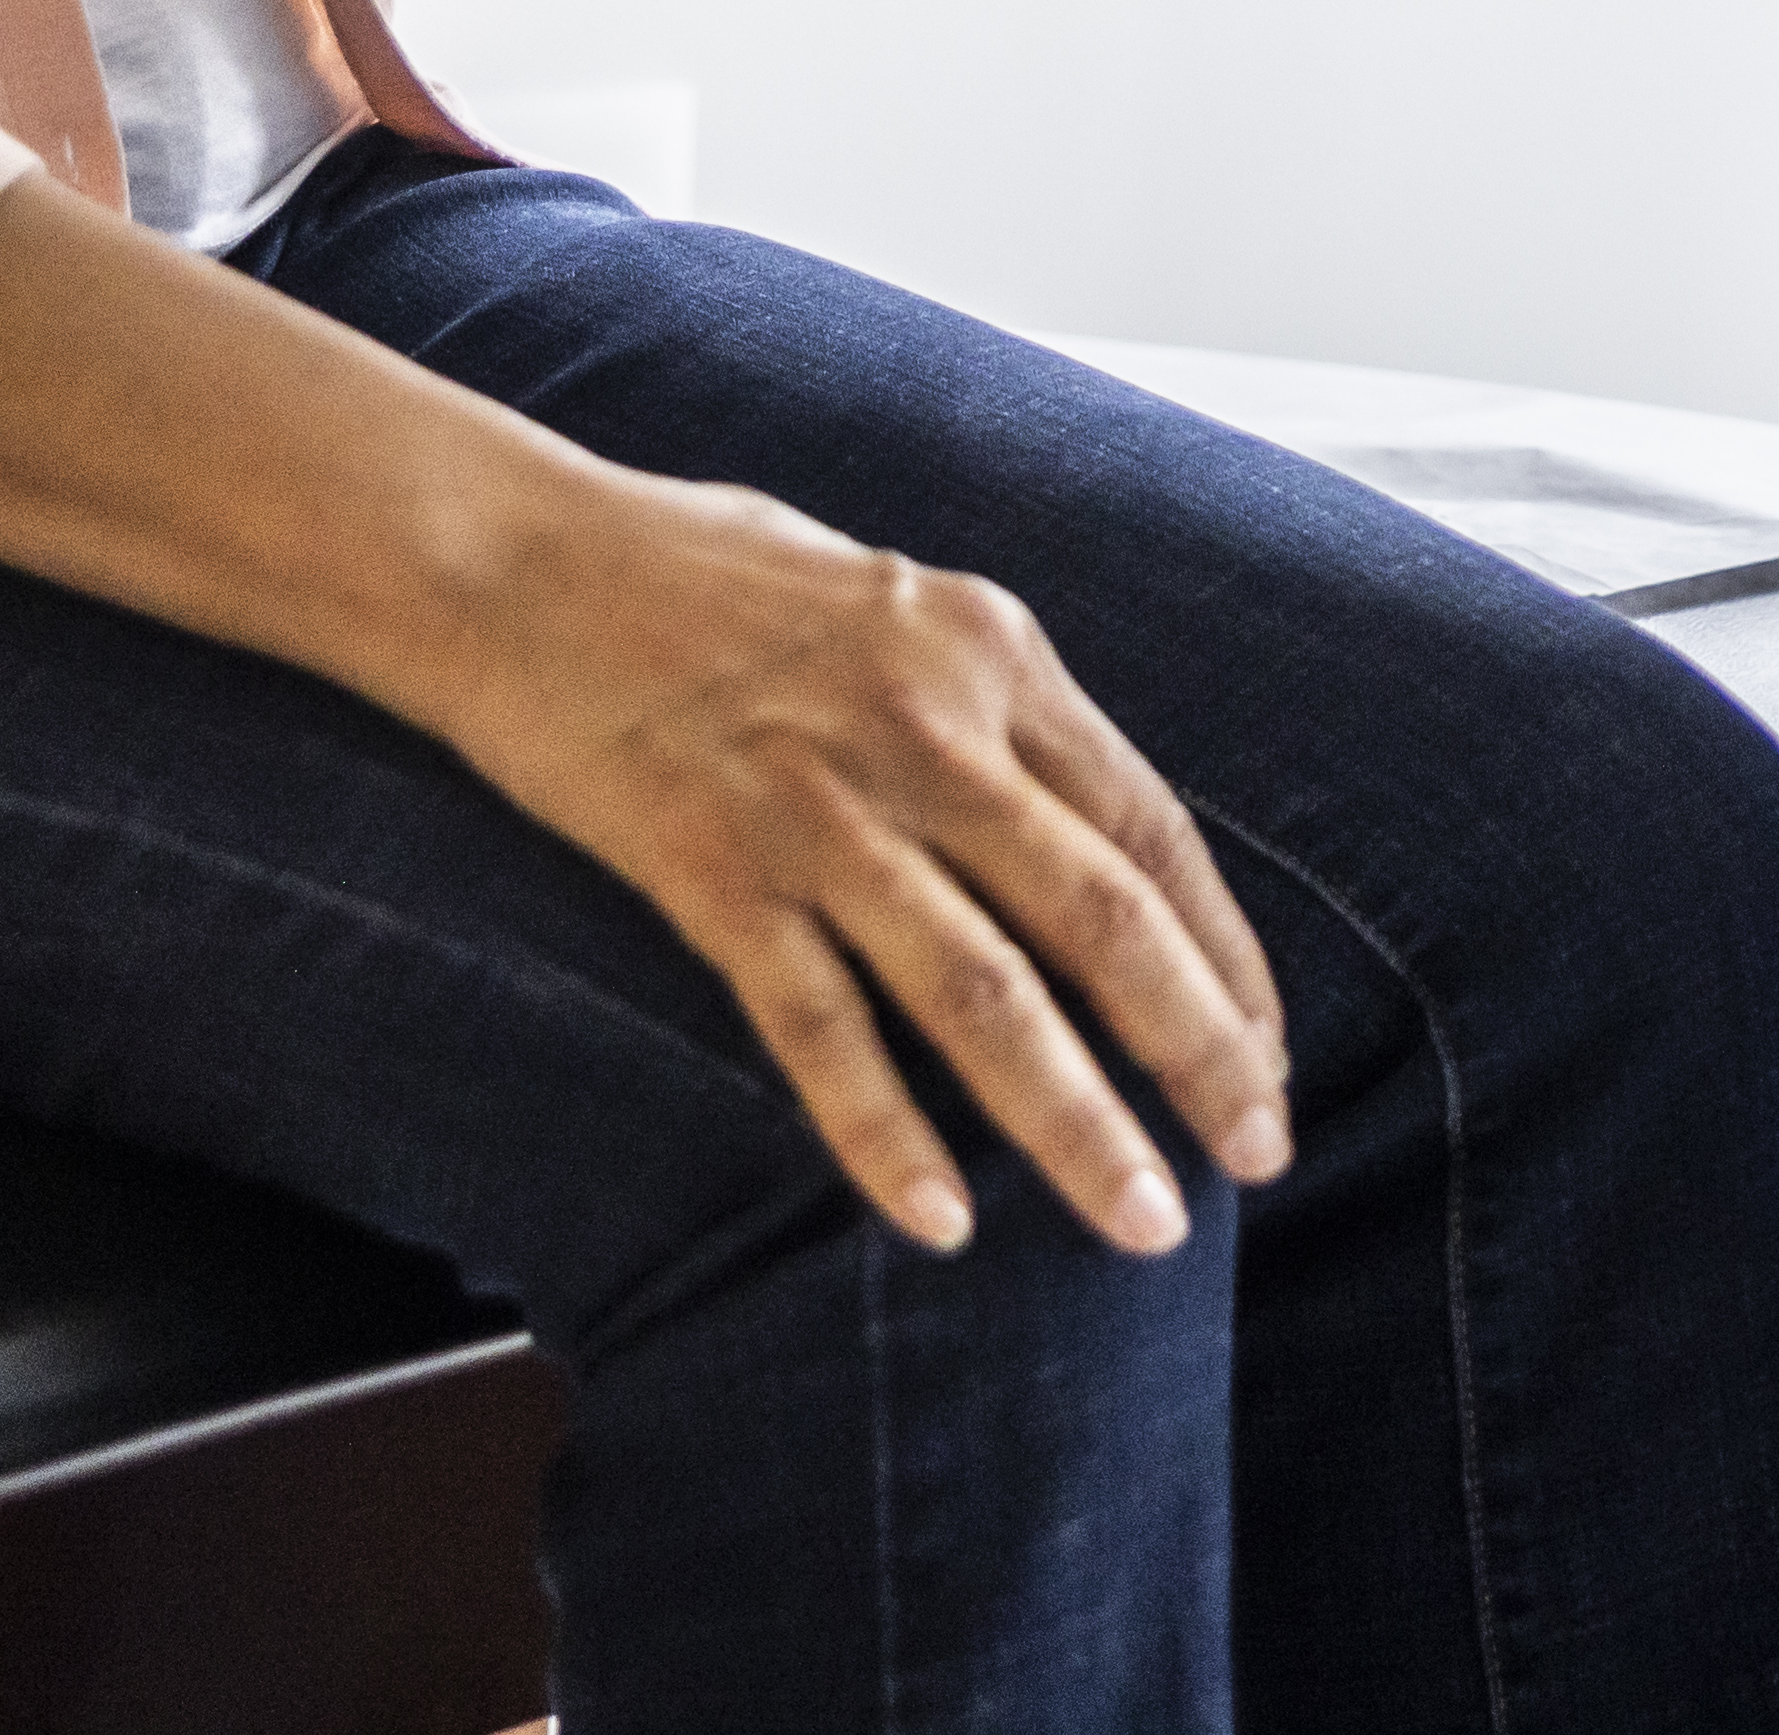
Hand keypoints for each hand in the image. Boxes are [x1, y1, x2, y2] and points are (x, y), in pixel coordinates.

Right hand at [438, 458, 1296, 1259]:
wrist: (511, 556)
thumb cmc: (700, 572)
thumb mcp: (892, 602)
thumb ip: (986, 709)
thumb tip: (1076, 831)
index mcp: (990, 650)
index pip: (1150, 828)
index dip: (1224, 954)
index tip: (1267, 1055)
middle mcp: (928, 727)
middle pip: (1102, 917)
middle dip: (1198, 1051)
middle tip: (1259, 1158)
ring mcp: (818, 806)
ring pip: (984, 991)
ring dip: (1077, 1120)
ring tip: (1145, 1222)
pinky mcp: (709, 872)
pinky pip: (819, 1028)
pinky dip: (886, 1132)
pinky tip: (941, 1221)